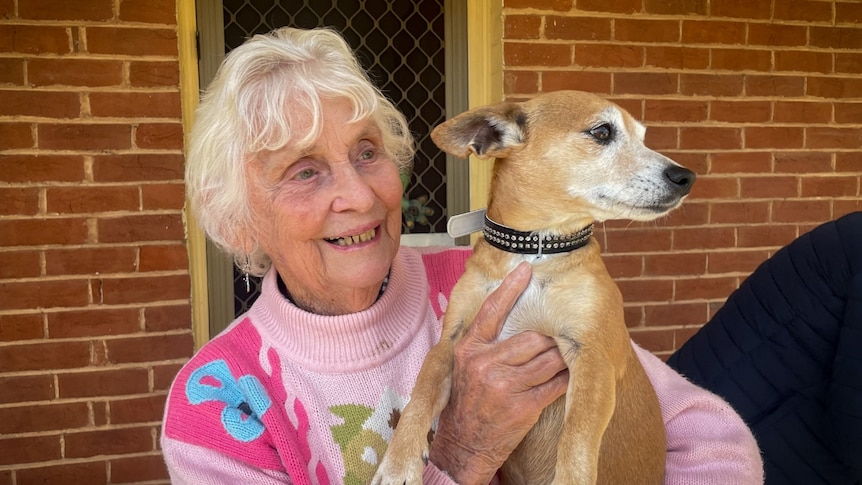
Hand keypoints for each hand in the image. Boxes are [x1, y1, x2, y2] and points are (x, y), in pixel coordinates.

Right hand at [428, 262, 568, 483]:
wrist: (464, 443)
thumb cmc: (468, 400)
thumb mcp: (465, 365)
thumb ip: (485, 341)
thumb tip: (512, 313)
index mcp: (470, 349)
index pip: (492, 311)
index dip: (510, 288)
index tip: (526, 268)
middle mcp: (486, 364)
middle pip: (532, 338)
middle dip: (549, 338)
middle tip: (559, 335)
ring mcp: (505, 386)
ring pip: (549, 360)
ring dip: (562, 357)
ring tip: (565, 355)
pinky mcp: (524, 407)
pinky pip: (556, 384)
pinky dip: (566, 379)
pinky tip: (568, 376)